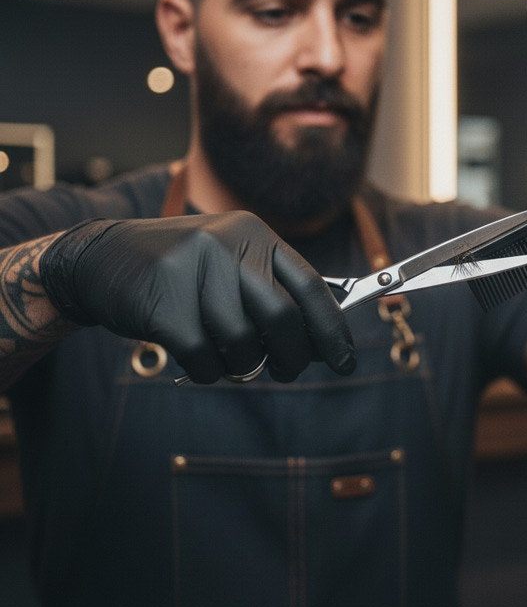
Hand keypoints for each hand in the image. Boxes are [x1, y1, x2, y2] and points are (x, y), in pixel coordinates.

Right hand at [39, 212, 355, 383]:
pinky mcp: (164, 304)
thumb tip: (321, 338)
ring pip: (244, 343)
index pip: (311, 286)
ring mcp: (195, 271)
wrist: (102, 258)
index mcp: (254, 235)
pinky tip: (197, 359)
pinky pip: (205, 359)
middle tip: (288, 371)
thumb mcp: (229, 263)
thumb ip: (272, 292)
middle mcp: (229, 244)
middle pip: (283, 317)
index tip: (345, 359)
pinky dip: (207, 371)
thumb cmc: (181, 272)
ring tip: (228, 357)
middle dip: (293, 356)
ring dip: (242, 365)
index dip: (333, 328)